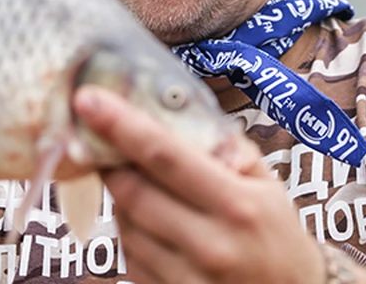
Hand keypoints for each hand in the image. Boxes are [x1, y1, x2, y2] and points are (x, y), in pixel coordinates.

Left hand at [74, 86, 325, 283]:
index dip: (120, 125)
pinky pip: (130, 257)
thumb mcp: (268, 186)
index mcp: (236, 204)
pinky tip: (156, 227)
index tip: (88, 100)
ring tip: (148, 189)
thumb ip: (226, 146)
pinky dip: (132, 233)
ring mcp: (187, 279)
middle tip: (103, 140)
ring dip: (123, 199)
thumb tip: (179, 111)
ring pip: (125, 225)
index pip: (165, 155)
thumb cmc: (278, 238)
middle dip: (110, 161)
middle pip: (131, 191)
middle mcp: (210, 244)